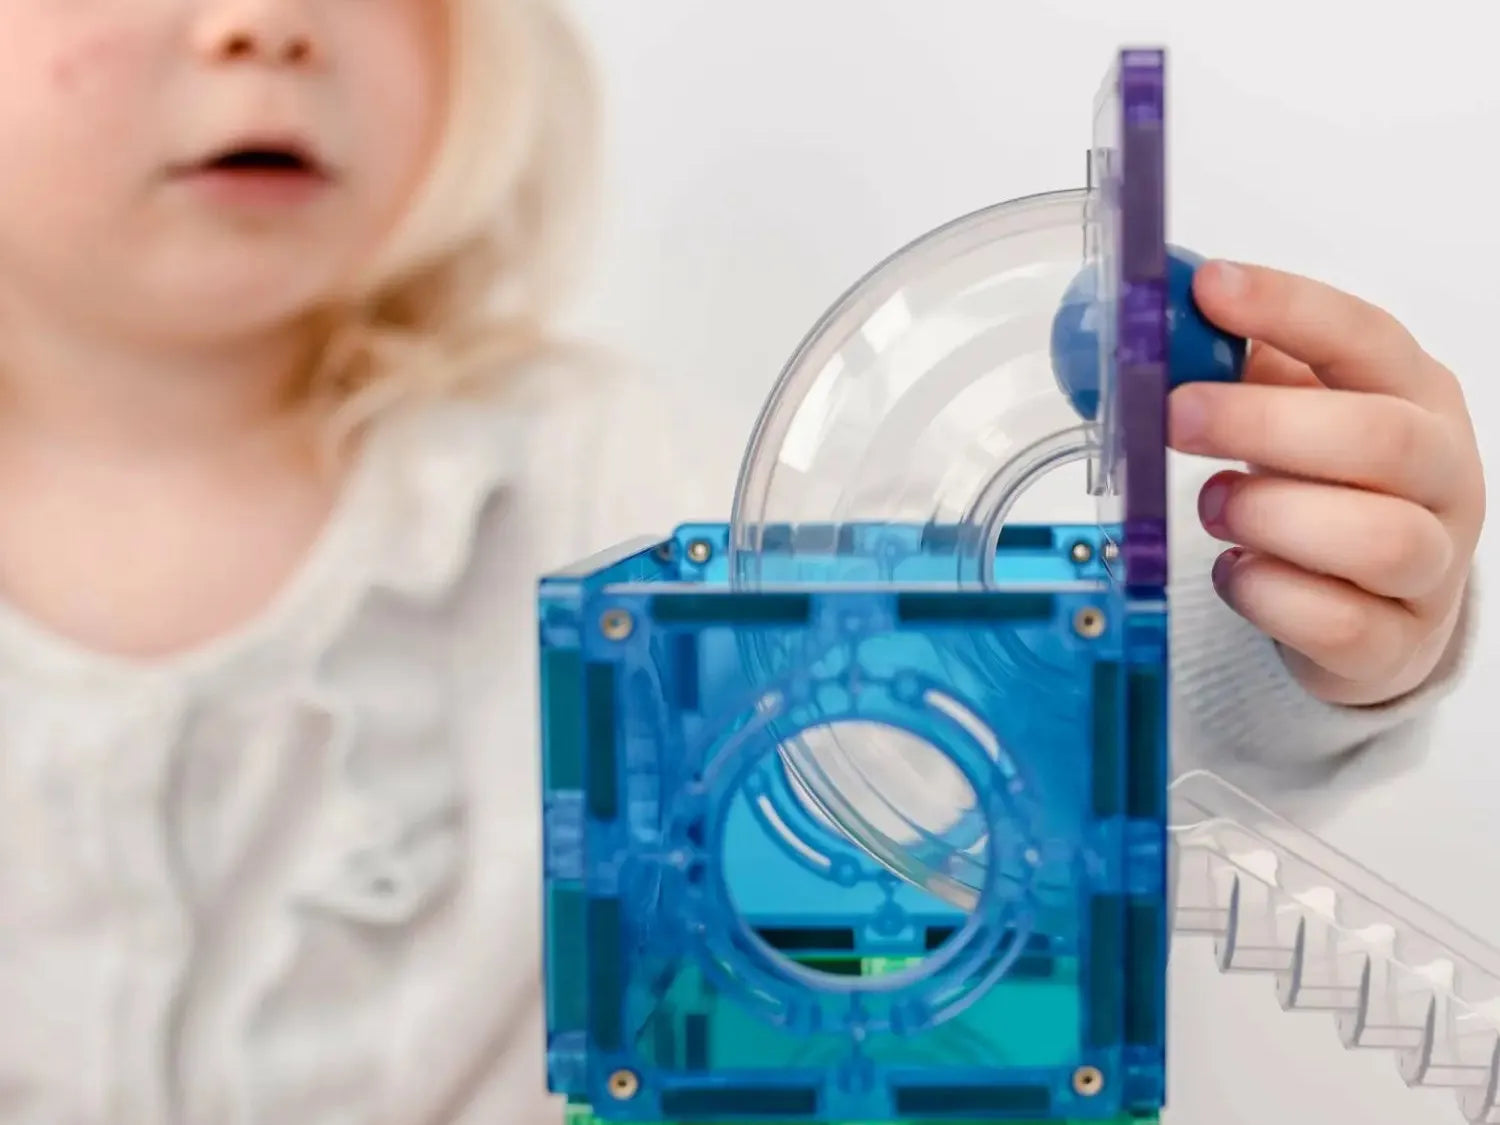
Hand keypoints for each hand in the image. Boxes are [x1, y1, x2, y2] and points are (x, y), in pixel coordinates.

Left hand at [1167, 260, 1484, 706]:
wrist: (1382, 607)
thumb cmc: (1334, 491)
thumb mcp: (1304, 415)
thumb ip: (1245, 370)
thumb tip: (1159, 324)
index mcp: (1418, 398)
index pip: (1366, 337)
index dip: (1288, 308)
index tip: (1209, 288)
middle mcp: (1443, 477)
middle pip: (1381, 439)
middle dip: (1263, 423)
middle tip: (1176, 416)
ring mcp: (1431, 567)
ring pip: (1377, 539)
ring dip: (1272, 515)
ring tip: (1213, 505)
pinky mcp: (1396, 645)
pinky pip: (1338, 624)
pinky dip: (1268, 596)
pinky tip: (1235, 572)